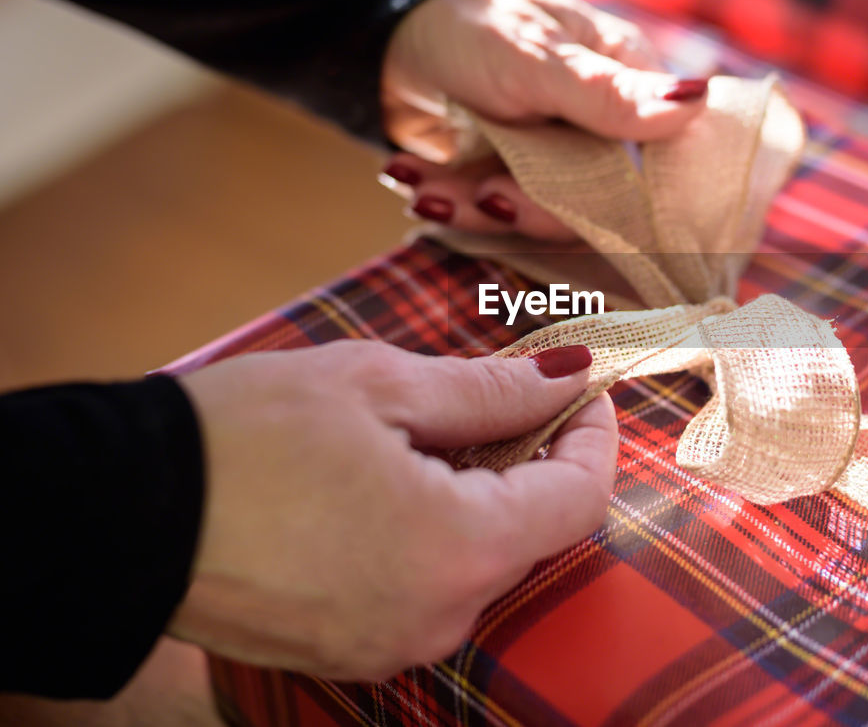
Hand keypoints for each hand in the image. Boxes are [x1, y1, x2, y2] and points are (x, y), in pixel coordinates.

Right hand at [170, 340, 615, 679]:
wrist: (117, 515)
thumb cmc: (240, 439)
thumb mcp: (377, 386)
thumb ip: (489, 389)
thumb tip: (566, 375)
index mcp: (457, 548)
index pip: (579, 498)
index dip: (591, 435)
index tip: (578, 389)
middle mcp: (438, 616)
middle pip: (533, 534)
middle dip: (532, 460)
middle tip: (497, 395)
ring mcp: (393, 643)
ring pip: (479, 561)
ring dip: (480, 496)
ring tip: (426, 434)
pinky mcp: (352, 649)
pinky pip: (428, 587)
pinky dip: (434, 534)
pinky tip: (389, 485)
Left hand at [381, 0, 707, 239]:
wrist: (386, 30)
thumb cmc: (473, 24)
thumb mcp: (537, 58)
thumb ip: (607, 93)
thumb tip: (696, 101)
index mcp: (624, 81)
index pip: (656, 159)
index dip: (630, 198)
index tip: (577, 206)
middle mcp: (597, 126)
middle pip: (595, 200)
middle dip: (531, 207)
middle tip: (485, 194)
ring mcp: (551, 155)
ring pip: (537, 212)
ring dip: (474, 207)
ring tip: (425, 190)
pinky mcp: (507, 175)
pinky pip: (492, 211)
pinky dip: (449, 201)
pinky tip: (409, 177)